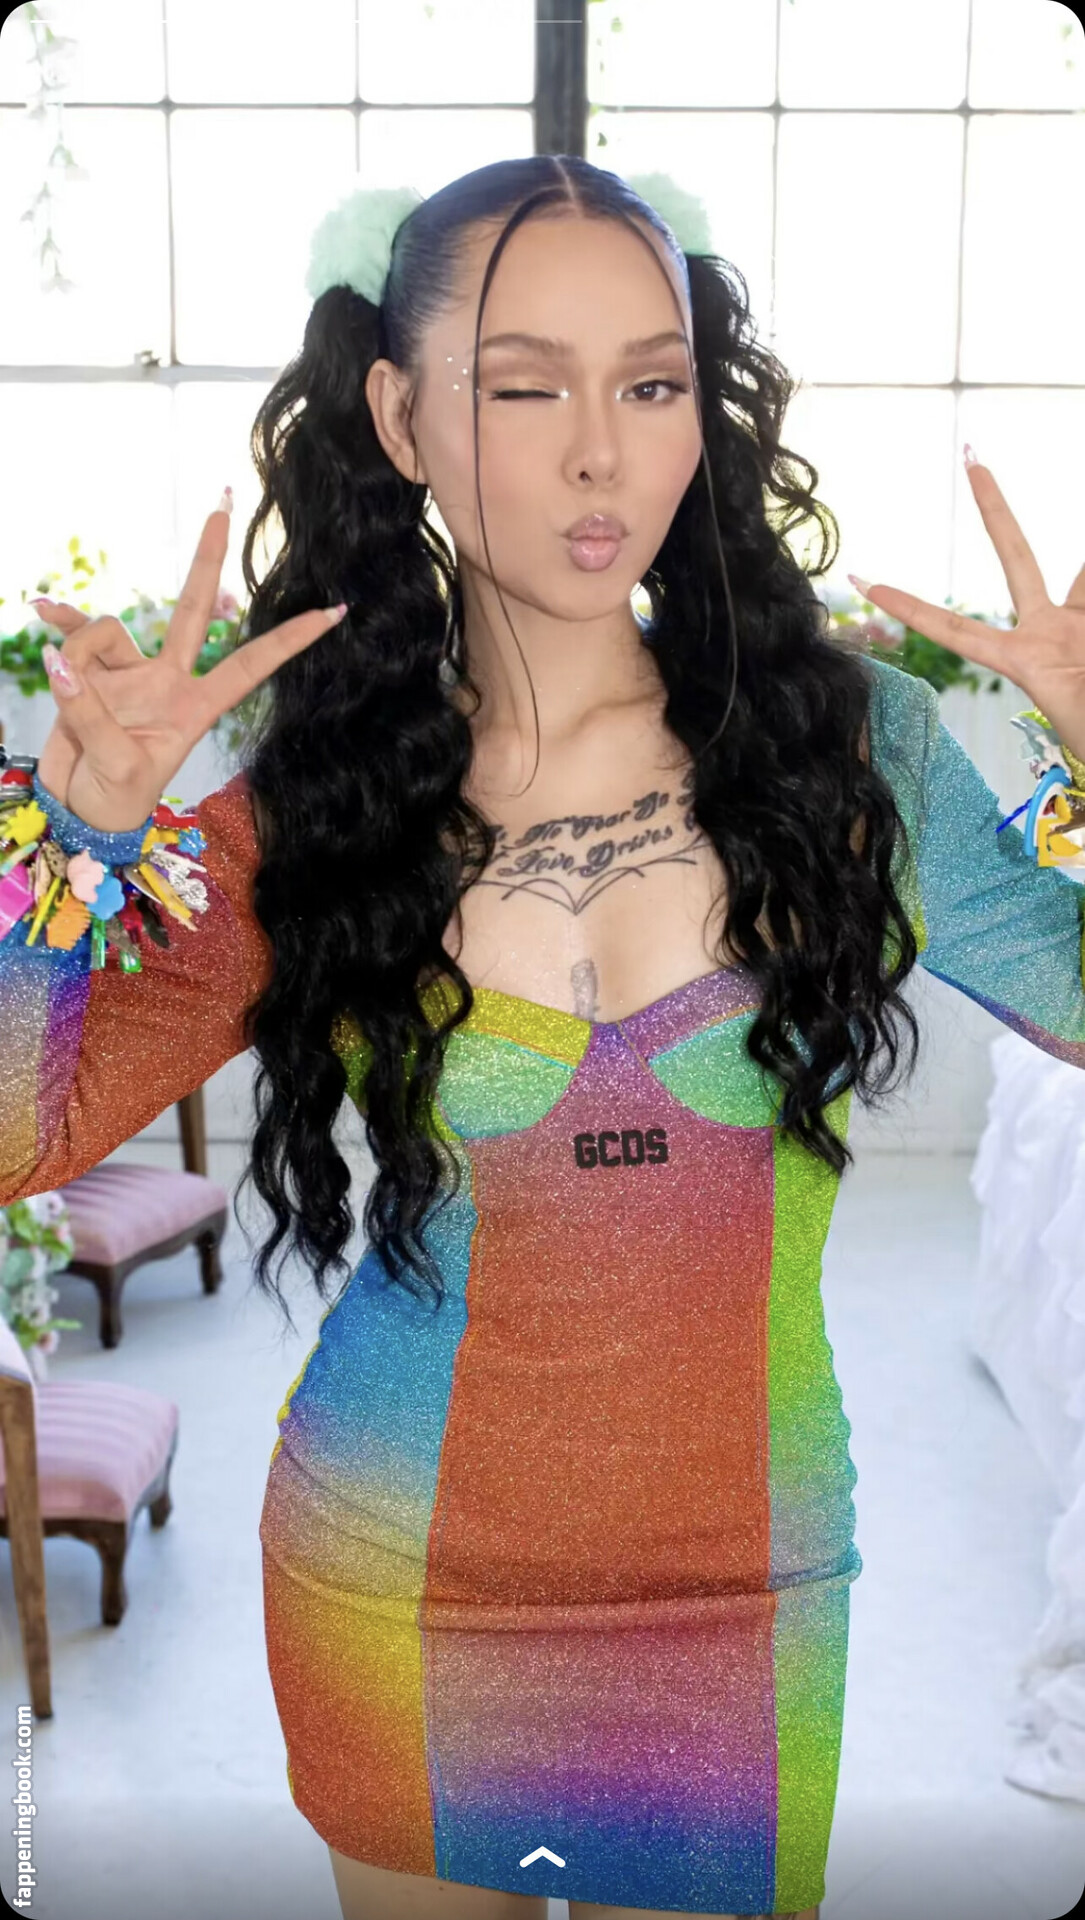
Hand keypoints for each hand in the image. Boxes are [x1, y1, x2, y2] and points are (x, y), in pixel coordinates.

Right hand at [32, 500, 346, 832]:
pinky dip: (62, 623)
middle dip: (209, 558)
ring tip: (66, 696)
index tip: (336, 612)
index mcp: (196, 707)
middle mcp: (168, 680)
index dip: (291, 639)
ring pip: (108, 632)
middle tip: (225, 503)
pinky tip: (42, 610)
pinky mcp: (91, 672)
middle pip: (196, 609)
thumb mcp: (115, 767)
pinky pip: (76, 635)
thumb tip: (62, 664)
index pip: (251, 664)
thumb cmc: (113, 801)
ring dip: (81, 654)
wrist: (78, 811)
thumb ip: (90, 715)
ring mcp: (131, 673)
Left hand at [849, 451, 1084, 765]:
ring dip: (1084, 571)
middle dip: (995, 511)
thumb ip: (1072, 694)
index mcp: (1022, 660)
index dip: (910, 608)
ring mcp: (1074, 623)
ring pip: (1083, 575)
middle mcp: (1045, 630)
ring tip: (1075, 642)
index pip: (953, 629)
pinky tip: (1084, 637)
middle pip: (1015, 556)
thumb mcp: (1076, 717)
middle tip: (972, 460)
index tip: (866, 582)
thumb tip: (1071, 658)